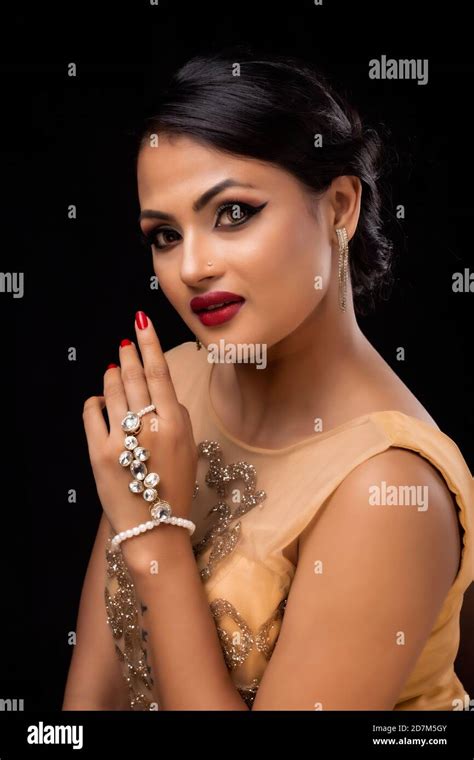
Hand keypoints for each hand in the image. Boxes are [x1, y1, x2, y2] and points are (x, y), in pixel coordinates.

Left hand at [82, 311, 197, 537]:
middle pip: (133, 377)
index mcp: (176, 423)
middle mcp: (150, 426)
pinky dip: (94, 400)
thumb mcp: (188, 447)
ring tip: (113, 366)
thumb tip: (160, 388)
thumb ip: (178, 414)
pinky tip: (99, 399)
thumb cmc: (175, 487)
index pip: (159, 372)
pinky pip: (92, 413)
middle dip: (127, 352)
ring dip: (111, 374)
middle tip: (125, 340)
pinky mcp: (100, 452)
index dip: (149, 343)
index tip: (140, 320)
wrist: (154, 527)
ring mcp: (122, 438)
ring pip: (112, 391)